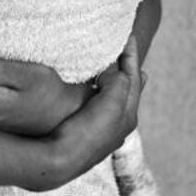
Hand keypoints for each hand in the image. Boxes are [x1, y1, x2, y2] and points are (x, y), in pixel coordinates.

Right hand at [52, 36, 144, 181]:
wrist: (62, 160)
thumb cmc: (86, 132)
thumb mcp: (110, 104)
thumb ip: (119, 84)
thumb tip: (118, 70)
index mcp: (127, 113)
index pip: (133, 77)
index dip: (131, 55)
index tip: (129, 35)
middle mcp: (120, 122)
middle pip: (129, 88)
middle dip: (129, 68)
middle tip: (129, 50)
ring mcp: (105, 128)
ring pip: (116, 96)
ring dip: (117, 78)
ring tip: (116, 67)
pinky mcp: (89, 129)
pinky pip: (101, 102)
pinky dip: (102, 88)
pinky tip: (94, 88)